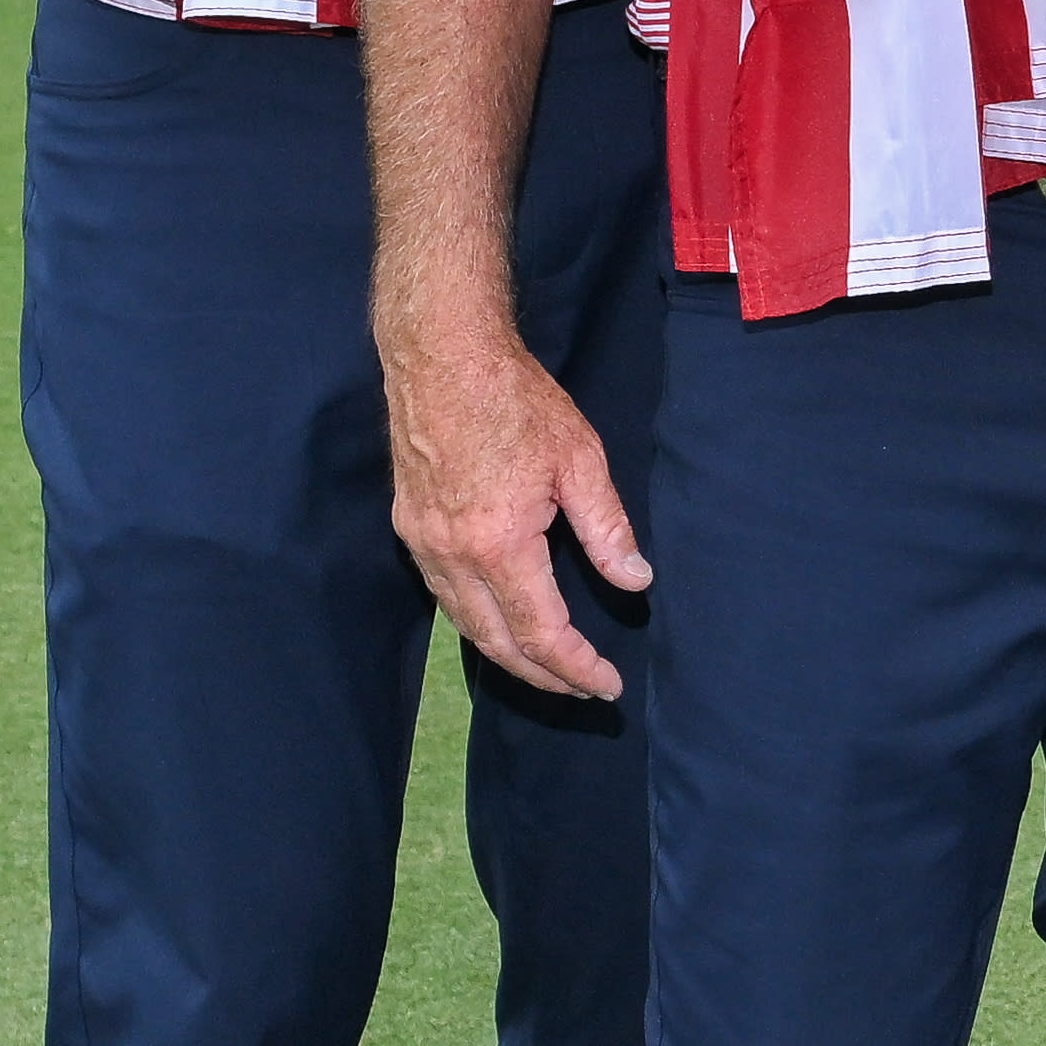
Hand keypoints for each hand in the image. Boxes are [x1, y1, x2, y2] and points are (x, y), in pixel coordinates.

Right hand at [382, 322, 646, 701]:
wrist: (442, 357)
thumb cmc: (517, 400)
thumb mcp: (580, 459)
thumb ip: (607, 529)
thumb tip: (635, 582)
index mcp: (498, 545)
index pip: (541, 632)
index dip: (576, 667)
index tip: (607, 686)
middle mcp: (451, 557)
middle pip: (496, 643)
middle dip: (542, 676)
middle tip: (582, 689)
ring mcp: (422, 544)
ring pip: (464, 625)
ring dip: (507, 654)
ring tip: (549, 667)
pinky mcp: (410, 527)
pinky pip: (444, 596)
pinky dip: (477, 620)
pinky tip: (502, 619)